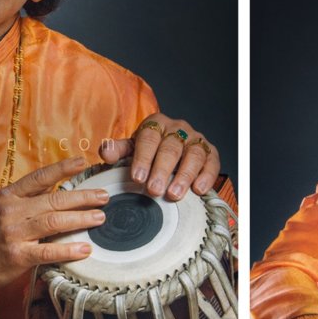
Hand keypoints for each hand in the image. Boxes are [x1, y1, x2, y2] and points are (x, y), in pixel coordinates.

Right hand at [0, 157, 108, 295]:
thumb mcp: (3, 208)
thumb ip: (28, 197)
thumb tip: (59, 185)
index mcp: (9, 195)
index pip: (40, 177)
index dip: (63, 168)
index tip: (83, 162)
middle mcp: (11, 211)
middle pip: (54, 200)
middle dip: (83, 197)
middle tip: (104, 197)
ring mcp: (14, 233)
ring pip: (54, 222)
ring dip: (81, 219)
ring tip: (100, 218)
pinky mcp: (18, 256)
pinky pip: (49, 251)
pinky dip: (69, 249)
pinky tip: (85, 249)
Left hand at [100, 113, 220, 201]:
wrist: (171, 150)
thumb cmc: (148, 151)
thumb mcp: (131, 148)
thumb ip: (118, 150)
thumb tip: (106, 152)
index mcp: (156, 124)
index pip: (149, 138)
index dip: (143, 158)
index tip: (137, 177)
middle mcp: (178, 128)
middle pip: (171, 148)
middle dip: (162, 170)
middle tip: (153, 190)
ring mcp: (196, 140)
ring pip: (193, 155)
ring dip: (184, 176)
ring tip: (173, 194)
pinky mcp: (211, 153)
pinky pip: (212, 163)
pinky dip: (207, 176)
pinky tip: (198, 190)